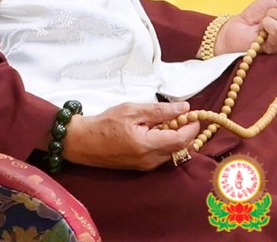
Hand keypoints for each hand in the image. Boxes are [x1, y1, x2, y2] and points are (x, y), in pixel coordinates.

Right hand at [63, 101, 200, 170]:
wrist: (83, 142)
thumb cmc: (105, 123)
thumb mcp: (132, 110)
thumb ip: (159, 110)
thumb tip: (184, 108)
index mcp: (148, 146)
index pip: (182, 139)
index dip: (192, 126)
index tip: (193, 113)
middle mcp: (150, 160)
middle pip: (181, 149)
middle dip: (187, 132)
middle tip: (181, 115)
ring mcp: (146, 166)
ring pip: (173, 153)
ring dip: (177, 138)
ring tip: (167, 121)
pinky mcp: (142, 167)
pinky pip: (163, 156)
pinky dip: (166, 143)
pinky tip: (157, 131)